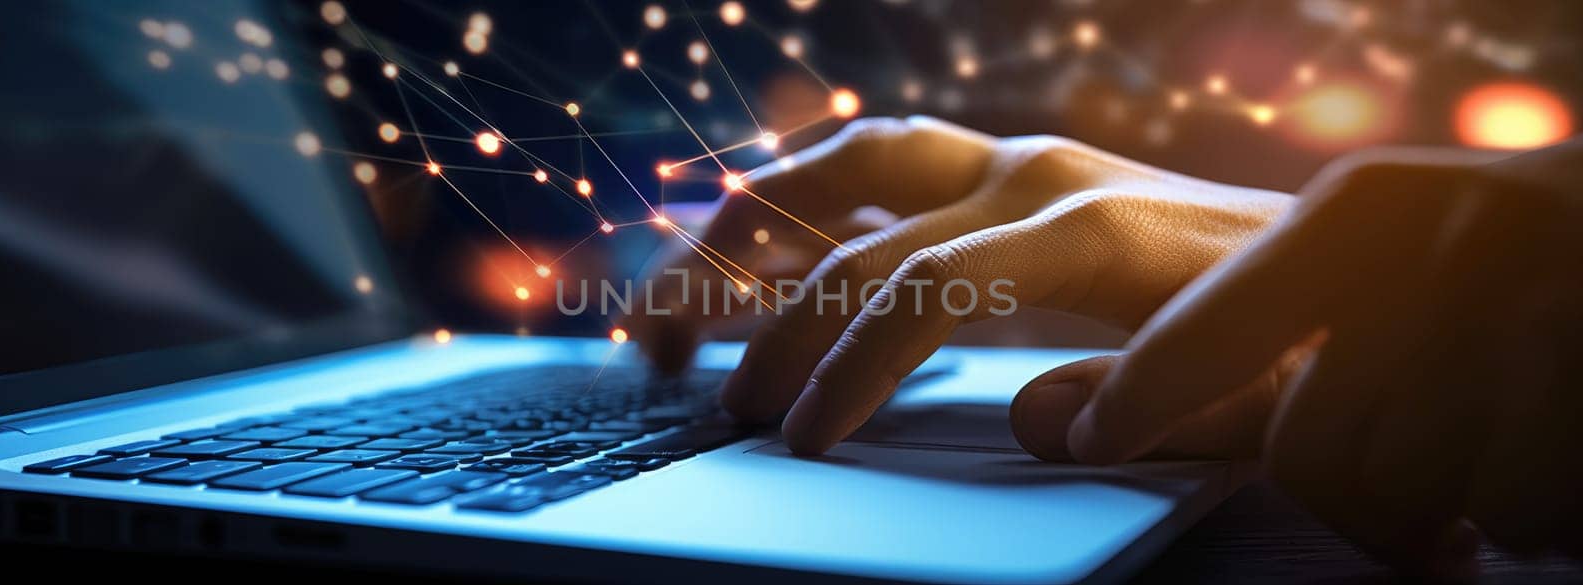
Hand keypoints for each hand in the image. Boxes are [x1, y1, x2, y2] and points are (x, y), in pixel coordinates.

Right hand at [625, 116, 1292, 452]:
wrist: (1350, 261)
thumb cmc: (1303, 335)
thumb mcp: (1254, 391)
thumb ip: (1147, 409)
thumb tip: (1038, 423)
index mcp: (1086, 228)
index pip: (922, 286)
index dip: (844, 361)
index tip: (799, 434)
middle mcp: (1036, 174)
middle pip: (856, 223)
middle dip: (766, 310)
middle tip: (703, 388)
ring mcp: (1018, 162)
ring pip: (849, 162)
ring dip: (752, 217)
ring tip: (678, 284)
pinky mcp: (1011, 172)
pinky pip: (880, 164)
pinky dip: (802, 195)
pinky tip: (758, 239)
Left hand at [1033, 143, 1582, 576]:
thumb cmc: (1498, 277)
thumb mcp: (1367, 276)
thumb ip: (1213, 344)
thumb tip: (1033, 416)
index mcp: (1366, 213)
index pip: (1207, 330)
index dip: (1143, 396)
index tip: (1096, 435)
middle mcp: (1443, 255)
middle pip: (1310, 449)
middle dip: (1351, 482)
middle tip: (1405, 470)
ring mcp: (1530, 329)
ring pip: (1403, 496)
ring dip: (1437, 498)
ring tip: (1487, 443)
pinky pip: (1505, 517)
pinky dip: (1517, 514)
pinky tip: (1543, 458)